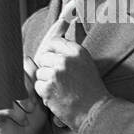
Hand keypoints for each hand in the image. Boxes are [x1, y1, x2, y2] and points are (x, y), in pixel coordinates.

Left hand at [32, 14, 108, 129]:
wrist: (96, 111)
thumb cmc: (92, 90)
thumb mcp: (86, 63)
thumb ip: (71, 50)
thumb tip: (61, 23)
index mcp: (77, 51)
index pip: (53, 42)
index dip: (51, 52)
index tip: (54, 62)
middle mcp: (66, 59)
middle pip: (43, 57)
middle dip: (47, 69)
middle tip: (59, 80)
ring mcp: (56, 73)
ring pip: (39, 73)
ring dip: (45, 82)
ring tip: (60, 90)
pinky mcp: (49, 87)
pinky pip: (37, 86)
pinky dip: (44, 93)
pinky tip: (56, 97)